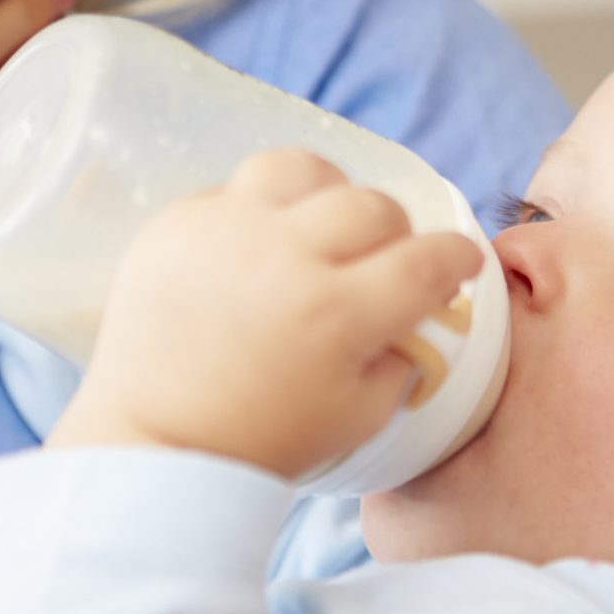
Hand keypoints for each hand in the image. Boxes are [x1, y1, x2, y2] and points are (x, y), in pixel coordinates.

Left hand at [46, 149, 483, 478]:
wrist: (152, 443)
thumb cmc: (259, 441)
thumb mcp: (357, 417)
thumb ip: (402, 360)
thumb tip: (419, 315)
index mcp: (337, 314)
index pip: (427, 260)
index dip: (457, 257)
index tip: (461, 262)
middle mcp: (285, 257)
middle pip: (373, 207)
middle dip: (395, 233)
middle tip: (385, 260)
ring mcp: (226, 231)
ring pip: (305, 169)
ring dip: (328, 195)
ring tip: (321, 228)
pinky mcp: (176, 222)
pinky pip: (238, 188)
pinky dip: (261, 212)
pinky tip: (258, 248)